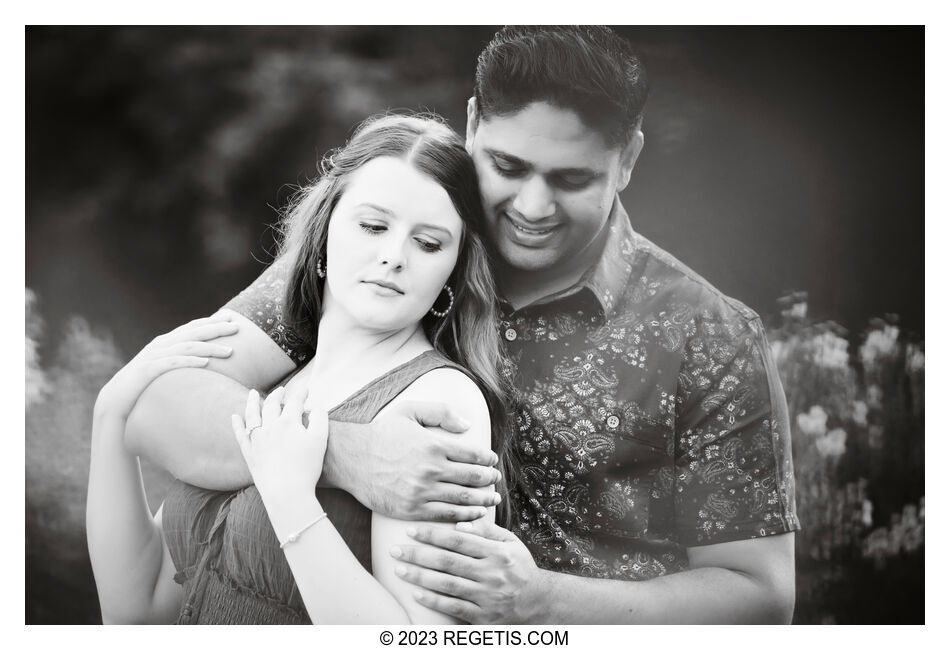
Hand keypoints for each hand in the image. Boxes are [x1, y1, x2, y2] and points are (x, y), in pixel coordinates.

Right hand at [96, 315, 236, 420]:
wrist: (115, 398)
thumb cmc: (143, 383)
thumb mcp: (163, 366)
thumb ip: (179, 358)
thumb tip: (202, 358)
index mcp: (165, 341)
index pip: (192, 327)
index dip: (212, 321)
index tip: (232, 317)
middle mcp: (161, 344)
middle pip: (193, 333)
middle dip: (216, 328)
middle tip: (237, 327)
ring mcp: (154, 355)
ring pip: (187, 347)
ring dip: (210, 348)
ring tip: (230, 351)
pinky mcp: (149, 369)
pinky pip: (173, 363)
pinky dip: (190, 361)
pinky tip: (205, 363)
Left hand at [232, 385, 327, 497]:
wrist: (287, 493)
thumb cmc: (307, 467)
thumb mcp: (320, 441)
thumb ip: (320, 419)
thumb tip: (318, 407)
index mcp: (288, 422)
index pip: (295, 402)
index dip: (301, 394)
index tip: (306, 389)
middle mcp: (270, 427)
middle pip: (272, 405)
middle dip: (278, 395)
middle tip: (282, 390)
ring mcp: (257, 440)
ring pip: (253, 415)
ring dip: (253, 402)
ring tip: (253, 393)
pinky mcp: (250, 454)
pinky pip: (241, 435)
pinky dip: (237, 424)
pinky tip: (235, 417)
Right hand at [328, 401, 500, 520]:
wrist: (351, 458)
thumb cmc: (382, 433)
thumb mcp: (410, 411)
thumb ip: (441, 412)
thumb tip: (468, 425)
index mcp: (434, 446)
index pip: (473, 456)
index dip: (488, 461)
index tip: (492, 463)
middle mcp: (430, 470)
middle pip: (473, 479)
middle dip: (490, 481)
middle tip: (496, 482)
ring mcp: (421, 492)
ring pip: (463, 500)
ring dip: (483, 501)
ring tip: (492, 500)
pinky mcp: (411, 509)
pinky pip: (445, 515)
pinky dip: (464, 516)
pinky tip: (475, 514)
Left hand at [390, 518, 543, 623]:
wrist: (539, 602)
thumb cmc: (519, 567)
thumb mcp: (510, 543)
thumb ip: (486, 531)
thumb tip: (460, 522)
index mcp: (497, 552)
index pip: (458, 540)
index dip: (433, 534)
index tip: (411, 530)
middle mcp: (492, 574)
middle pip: (448, 561)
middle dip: (418, 554)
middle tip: (396, 549)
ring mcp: (487, 597)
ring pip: (447, 585)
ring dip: (420, 577)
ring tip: (399, 570)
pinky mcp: (483, 617)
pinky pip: (453, 607)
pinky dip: (433, 600)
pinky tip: (416, 593)